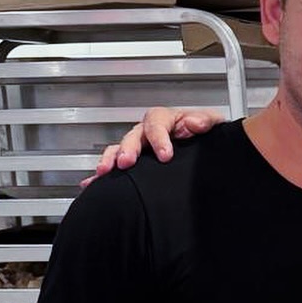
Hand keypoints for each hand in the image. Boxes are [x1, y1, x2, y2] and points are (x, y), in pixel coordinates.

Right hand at [83, 106, 226, 184]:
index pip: (157, 124)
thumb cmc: (202, 132)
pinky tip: (91, 182)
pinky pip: (113, 165)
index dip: (159, 139)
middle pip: (133, 136)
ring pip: (118, 149)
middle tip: (127, 162)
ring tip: (104, 171)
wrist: (201, 147)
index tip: (165, 155)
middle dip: (128, 149)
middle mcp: (147, 131)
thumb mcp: (210, 124)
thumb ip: (204, 121)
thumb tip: (195, 123)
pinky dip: (100, 174)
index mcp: (164, 120)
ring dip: (110, 159)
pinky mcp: (132, 161)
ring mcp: (137, 146)